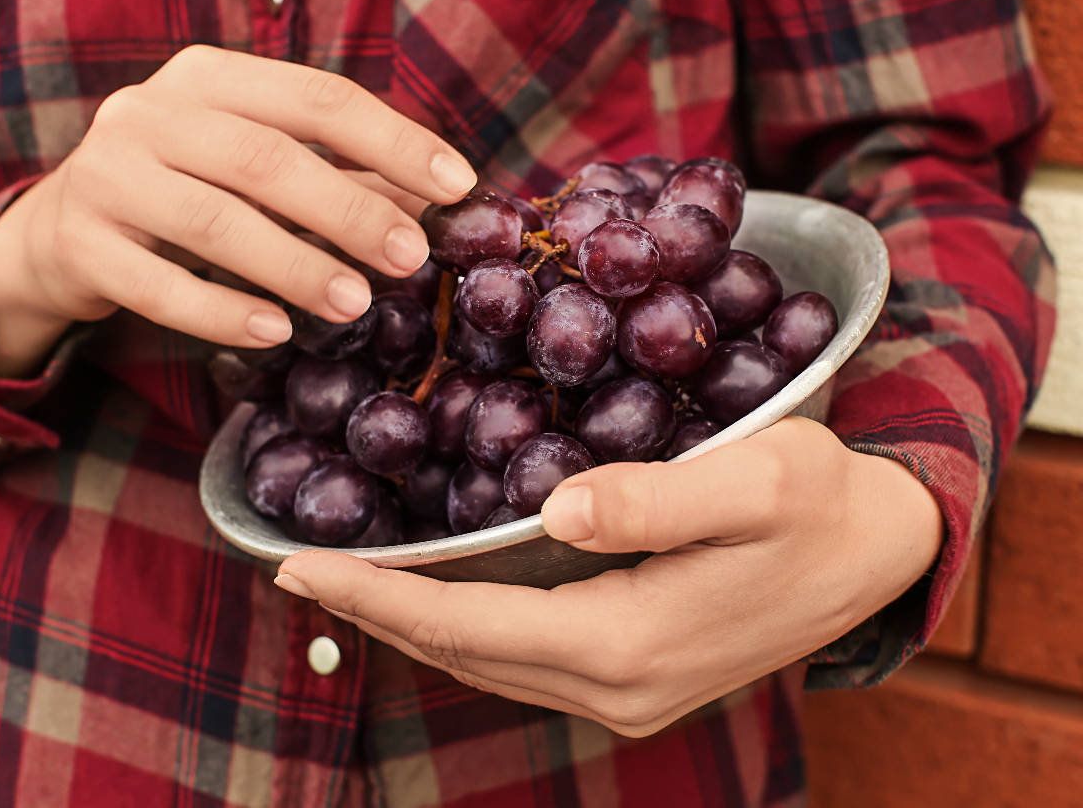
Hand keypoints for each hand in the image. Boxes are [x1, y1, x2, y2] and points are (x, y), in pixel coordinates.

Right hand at [0, 46, 474, 376]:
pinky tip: (276, 332)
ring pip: (215, 223)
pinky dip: (222, 312)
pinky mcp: (80, 244)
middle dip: (350, 211)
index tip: (457, 185)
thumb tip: (428, 206)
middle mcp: (149, 112)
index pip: (317, 98)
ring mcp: (105, 176)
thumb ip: (333, 175)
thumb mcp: (252, 166)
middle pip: (266, 160)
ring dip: (295, 266)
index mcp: (208, 78)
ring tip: (354, 304)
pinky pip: (159, 286)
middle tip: (410, 258)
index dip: (393, 140)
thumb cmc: (185, 190)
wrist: (60, 231)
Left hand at [276, 417, 942, 737]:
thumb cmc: (819, 504)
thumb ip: (657, 499)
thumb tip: (557, 510)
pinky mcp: (638, 680)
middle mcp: (617, 686)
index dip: (375, 598)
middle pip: (463, 652)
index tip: (296, 568)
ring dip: (414, 624)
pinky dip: (465, 629)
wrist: (877, 554)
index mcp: (629, 641)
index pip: (466, 624)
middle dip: (375, 614)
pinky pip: (523, 661)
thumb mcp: (758, 482)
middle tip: (296, 569)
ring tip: (349, 583)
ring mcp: (628, 693)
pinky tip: (439, 596)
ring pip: (488, 664)